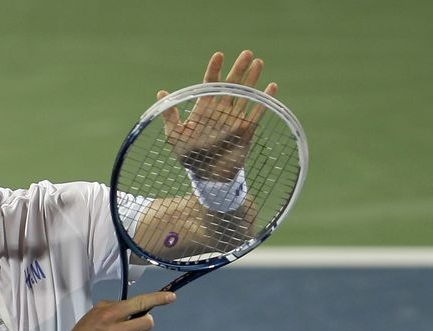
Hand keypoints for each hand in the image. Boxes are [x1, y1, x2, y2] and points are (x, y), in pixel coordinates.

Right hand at [61, 291, 175, 330]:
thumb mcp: (95, 312)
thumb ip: (115, 306)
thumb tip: (134, 307)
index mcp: (111, 314)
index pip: (140, 303)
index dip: (158, 298)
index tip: (171, 296)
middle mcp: (119, 330)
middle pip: (148, 322)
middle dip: (145, 320)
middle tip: (134, 321)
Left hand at [157, 50, 277, 180]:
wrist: (206, 176)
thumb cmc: (188, 156)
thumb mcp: (174, 135)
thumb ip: (170, 115)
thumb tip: (161, 92)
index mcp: (204, 108)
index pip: (210, 83)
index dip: (214, 69)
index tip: (219, 55)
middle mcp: (221, 110)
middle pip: (231, 84)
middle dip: (238, 69)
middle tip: (247, 53)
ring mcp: (234, 119)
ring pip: (245, 94)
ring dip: (252, 79)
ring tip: (258, 62)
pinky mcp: (245, 130)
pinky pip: (256, 112)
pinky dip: (264, 100)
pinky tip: (271, 87)